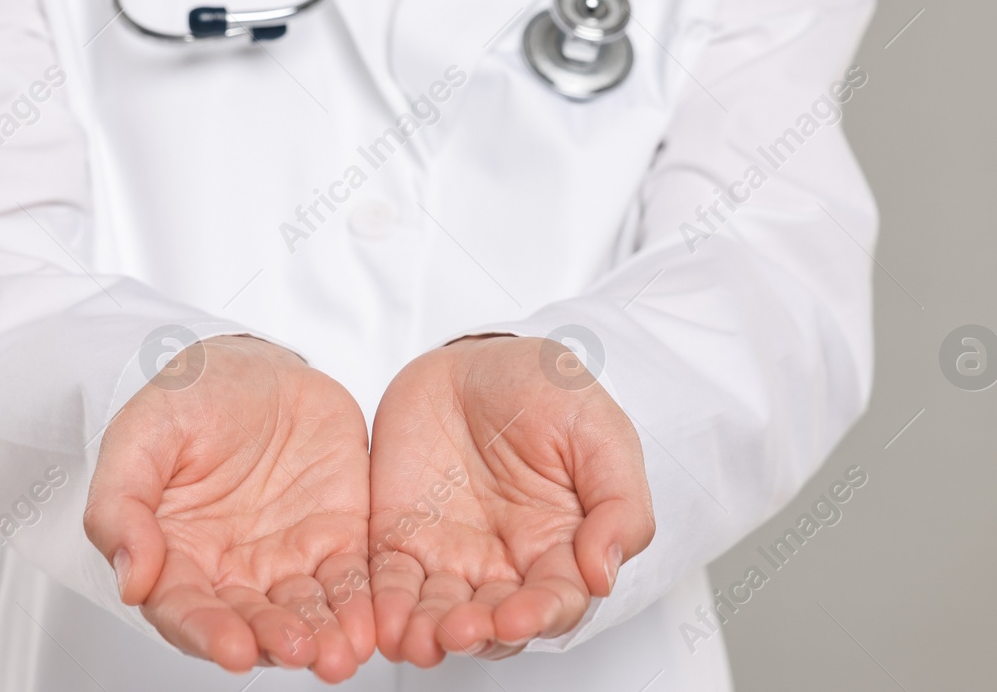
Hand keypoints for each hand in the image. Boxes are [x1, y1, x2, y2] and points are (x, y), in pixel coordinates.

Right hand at [85, 335, 373, 681]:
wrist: (255, 365)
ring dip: (324, 636)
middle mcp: (231, 570)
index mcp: (175, 554)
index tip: (233, 650)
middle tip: (298, 650)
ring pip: (305, 612)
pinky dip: (363, 603)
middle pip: (251, 621)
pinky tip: (374, 620)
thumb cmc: (190, 398)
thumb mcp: (141, 435)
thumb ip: (122, 504)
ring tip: (341, 651)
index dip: (207, 632)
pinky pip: (352, 579)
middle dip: (274, 640)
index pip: (185, 609)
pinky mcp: (338, 538)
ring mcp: (287, 557)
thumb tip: (131, 579)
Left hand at [367, 334, 652, 664]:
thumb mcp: (597, 430)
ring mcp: (449, 555)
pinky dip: (382, 606)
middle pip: (493, 620)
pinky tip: (379, 621)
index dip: (538, 615)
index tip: (518, 617)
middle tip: (458, 630)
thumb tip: (603, 573)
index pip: (555, 600)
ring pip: (438, 613)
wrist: (474, 358)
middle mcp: (505, 563)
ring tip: (414, 637)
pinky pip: (388, 581)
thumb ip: (617, 502)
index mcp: (560, 545)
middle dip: (477, 632)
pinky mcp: (400, 538)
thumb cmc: (544, 390)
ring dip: (427, 632)